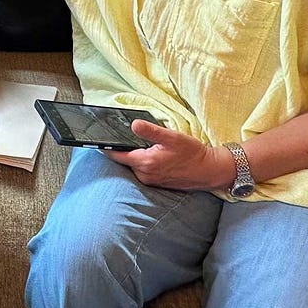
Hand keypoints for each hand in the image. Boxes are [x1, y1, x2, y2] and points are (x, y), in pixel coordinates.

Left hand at [106, 120, 233, 191]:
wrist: (209, 170)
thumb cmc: (192, 153)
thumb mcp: (171, 137)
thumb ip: (150, 131)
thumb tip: (133, 124)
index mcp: (145, 163)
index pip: (117, 155)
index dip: (106, 146)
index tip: (98, 138)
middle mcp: (145, 175)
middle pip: (123, 160)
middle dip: (120, 149)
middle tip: (117, 135)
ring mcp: (151, 180)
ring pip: (133, 165)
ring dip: (132, 155)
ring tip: (135, 142)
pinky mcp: (156, 183)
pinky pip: (142, 170)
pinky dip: (141, 162)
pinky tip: (148, 153)